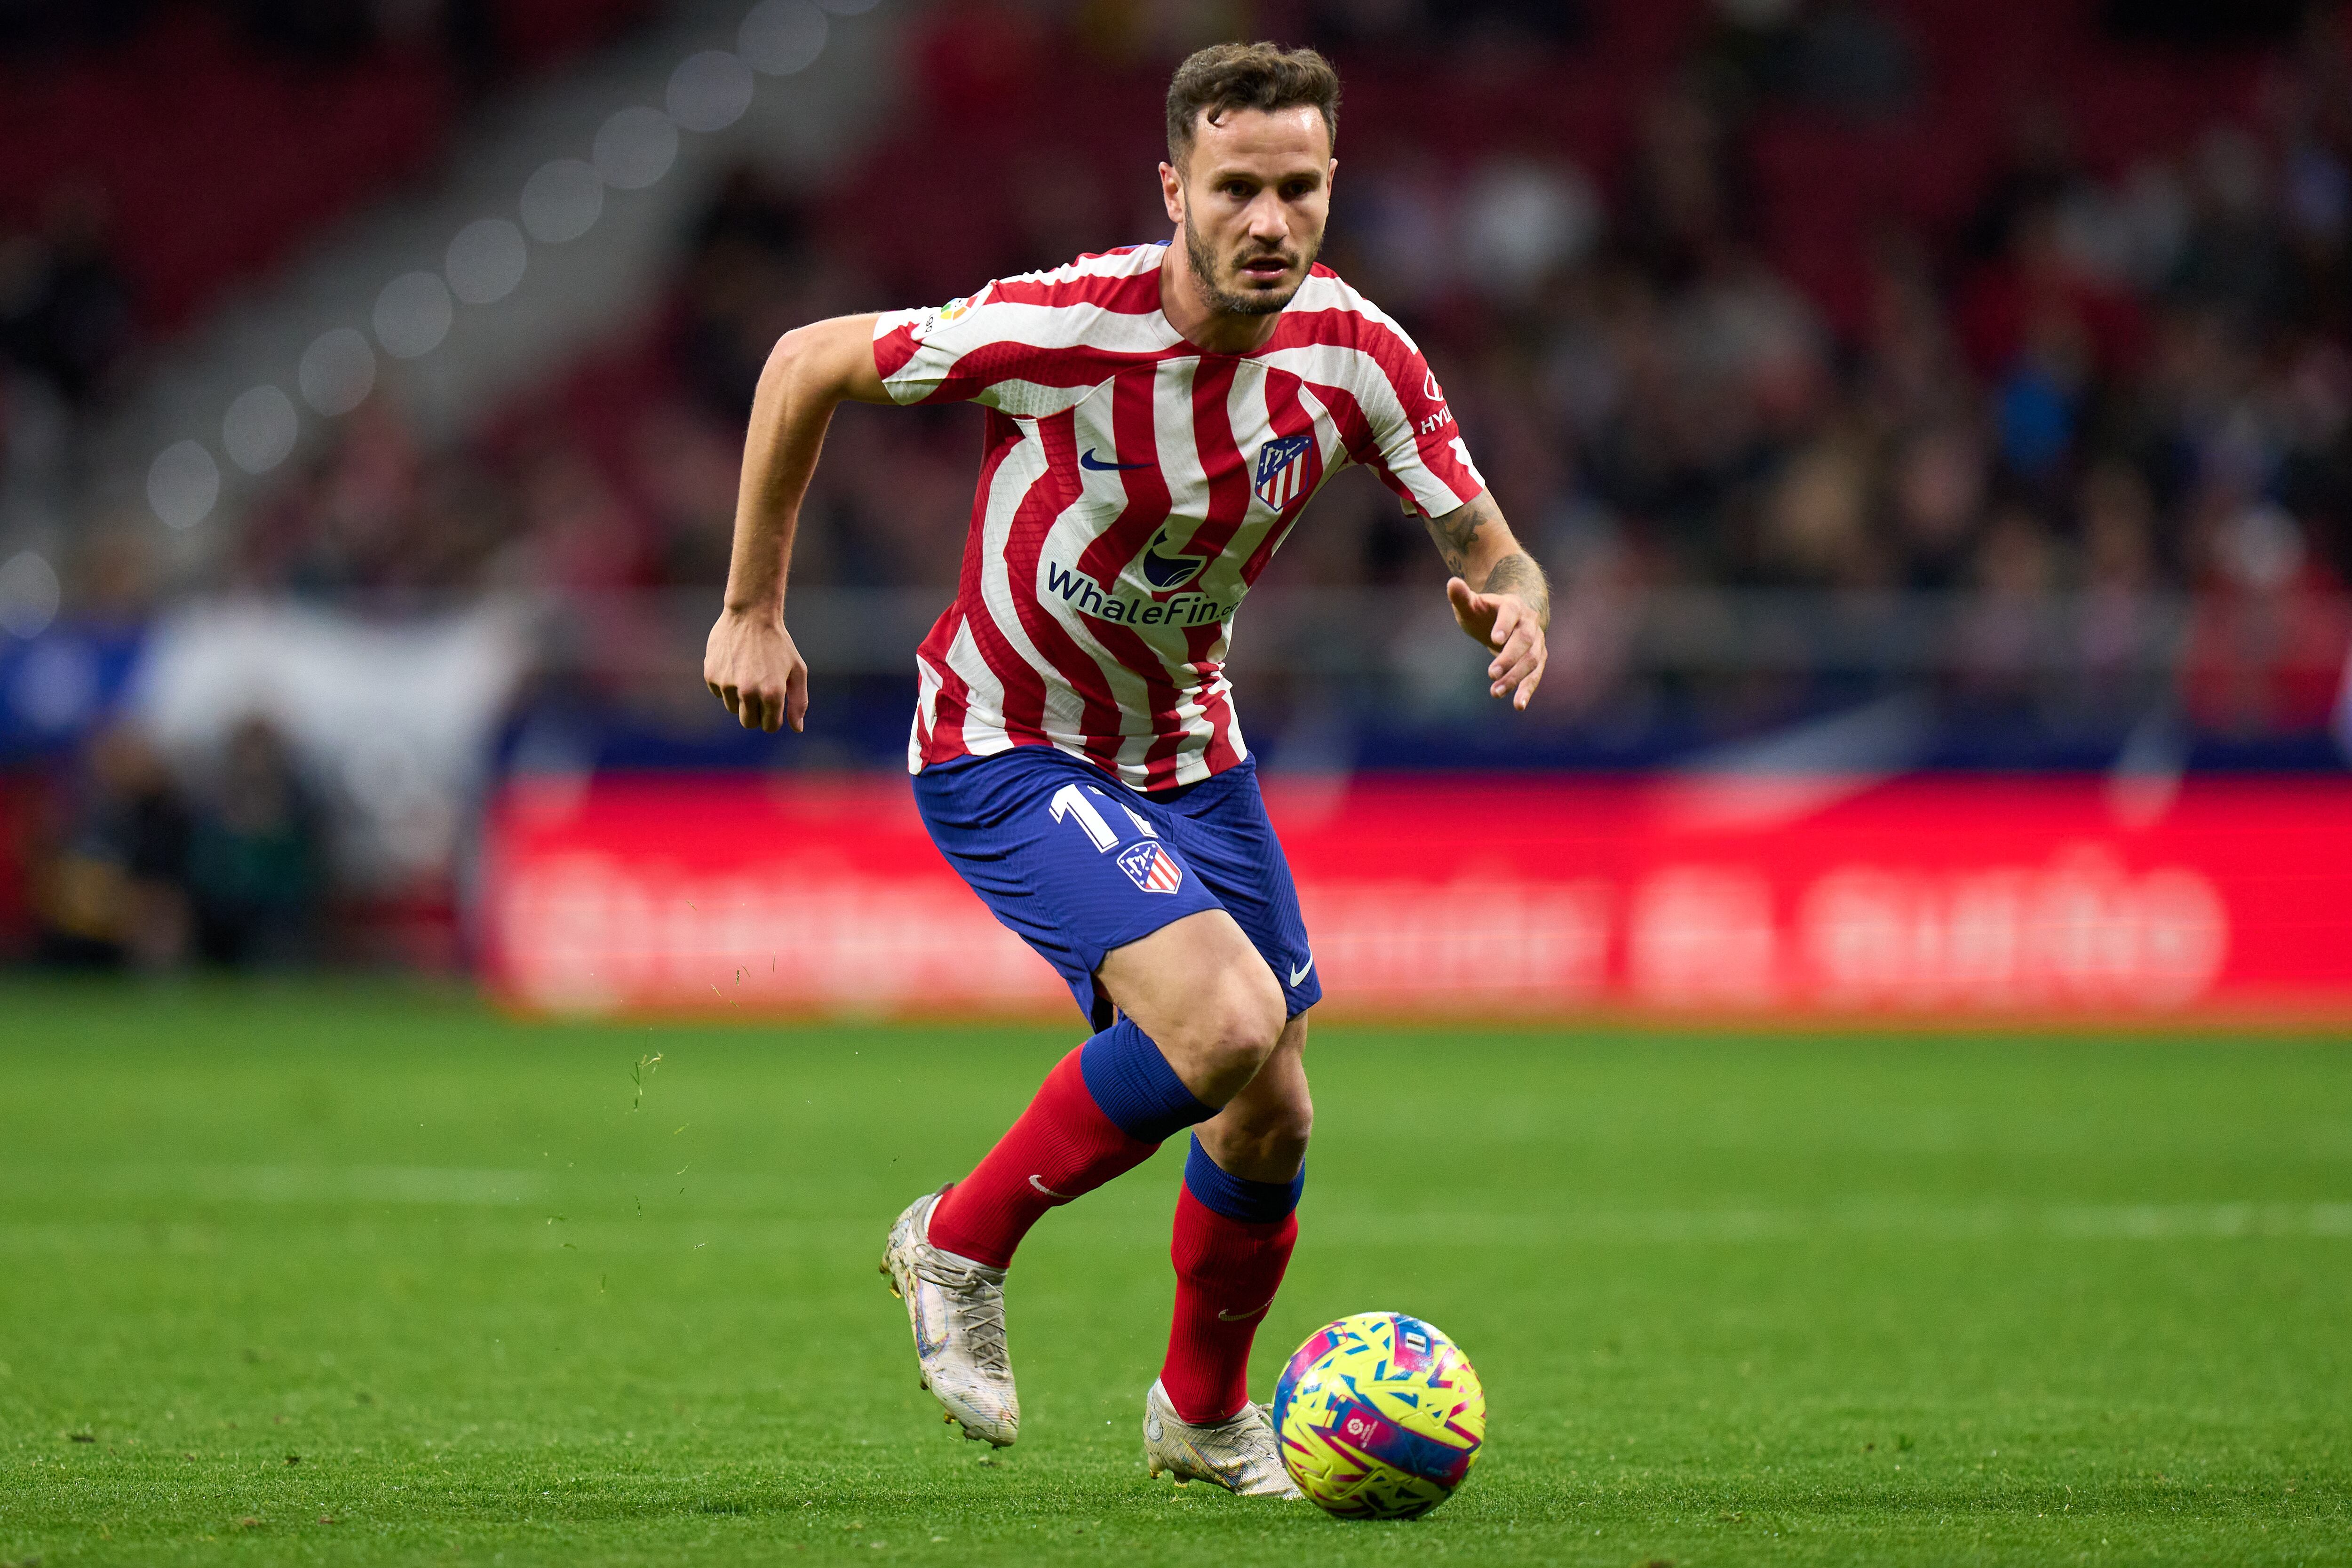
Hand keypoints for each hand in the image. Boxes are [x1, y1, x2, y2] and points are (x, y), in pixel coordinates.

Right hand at [704, 606, 808, 731]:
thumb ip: (798, 702)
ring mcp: (727, 685)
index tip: (774, 704)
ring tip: (748, 672)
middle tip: (760, 691)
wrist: (751, 614)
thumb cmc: (778, 643)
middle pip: (748, 723)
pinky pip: (718, 693)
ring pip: (732, 708)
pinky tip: (735, 663)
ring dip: (740, 697)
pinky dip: (726, 684)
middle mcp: (748, 692)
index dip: (773, 717)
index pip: (770, 726)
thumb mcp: (797, 670)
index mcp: (772, 693)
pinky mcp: (711, 676)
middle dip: (756, 713)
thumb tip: (797, 729)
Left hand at [1446, 577, 1546, 709]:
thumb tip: (1452, 582)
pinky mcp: (1538, 657)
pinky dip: (1528, 689)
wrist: (1509, 617)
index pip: (1511, 613)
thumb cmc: (1484, 612)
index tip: (1493, 639)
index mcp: (1513, 606)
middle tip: (1490, 674)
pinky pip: (1536, 674)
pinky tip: (1518, 705)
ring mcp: (1537, 641)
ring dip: (1516, 677)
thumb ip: (1462, 596)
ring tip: (1495, 692)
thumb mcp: (1471, 605)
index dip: (1504, 625)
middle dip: (1509, 658)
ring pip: (1532, 660)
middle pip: (1524, 641)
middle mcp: (1529, 623)